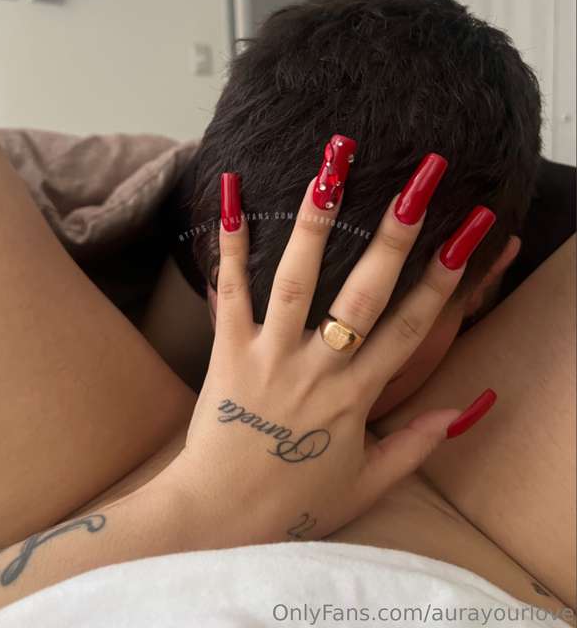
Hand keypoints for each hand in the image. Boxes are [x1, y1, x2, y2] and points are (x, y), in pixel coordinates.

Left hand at [174, 143, 495, 546]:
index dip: (445, 278)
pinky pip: (231, 292)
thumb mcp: (366, 483)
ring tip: (332, 168)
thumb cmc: (293, 505)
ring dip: (315, 222)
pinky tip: (232, 194)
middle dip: (396, 234)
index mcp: (357, 397)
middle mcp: (319, 368)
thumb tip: (463, 411)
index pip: (412, 327)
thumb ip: (416, 445)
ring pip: (297, 280)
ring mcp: (271, 354)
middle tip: (418, 181)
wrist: (218, 520)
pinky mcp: (227, 350)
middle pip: (364, 293)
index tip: (469, 233)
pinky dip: (231, 245)